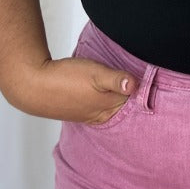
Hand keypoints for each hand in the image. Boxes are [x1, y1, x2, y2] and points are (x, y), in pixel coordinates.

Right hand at [3, 56, 136, 122]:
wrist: (32, 86)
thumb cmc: (65, 79)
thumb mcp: (96, 74)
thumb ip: (117, 79)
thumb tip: (136, 85)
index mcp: (109, 107)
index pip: (136, 104)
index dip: (147, 95)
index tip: (157, 85)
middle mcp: (101, 114)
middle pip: (125, 109)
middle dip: (136, 102)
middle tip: (149, 91)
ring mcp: (89, 113)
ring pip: (112, 108)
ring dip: (120, 101)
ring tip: (131, 93)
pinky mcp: (78, 109)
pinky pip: (98, 107)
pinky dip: (106, 102)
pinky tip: (105, 95)